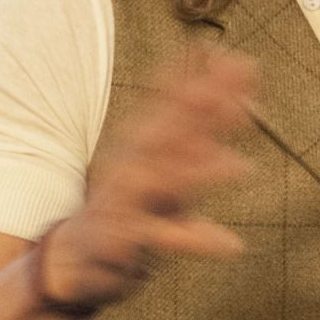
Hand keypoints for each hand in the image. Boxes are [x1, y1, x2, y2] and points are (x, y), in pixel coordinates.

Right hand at [35, 49, 257, 313]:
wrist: (75, 258)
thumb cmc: (134, 206)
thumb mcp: (170, 167)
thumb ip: (203, 133)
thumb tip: (244, 81)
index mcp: (146, 145)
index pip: (174, 107)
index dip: (205, 84)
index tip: (241, 61)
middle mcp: (135, 165)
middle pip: (170, 133)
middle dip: (201, 113)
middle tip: (240, 101)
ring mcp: (126, 201)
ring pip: (165, 183)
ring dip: (201, 174)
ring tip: (242, 169)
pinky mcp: (124, 240)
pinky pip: (159, 238)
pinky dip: (192, 240)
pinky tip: (229, 244)